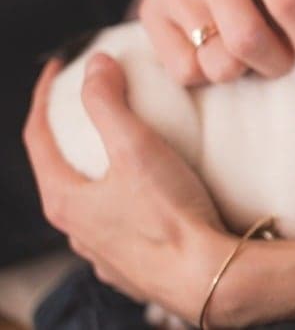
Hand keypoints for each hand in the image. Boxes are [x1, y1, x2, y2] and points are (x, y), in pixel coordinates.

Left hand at [24, 55, 294, 324]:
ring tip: (125, 150)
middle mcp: (77, 231)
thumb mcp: (136, 148)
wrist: (209, 277)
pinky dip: (125, 202)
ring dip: (99, 172)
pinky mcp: (134, 267)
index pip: (37, 137)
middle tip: (92, 106)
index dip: (44, 96)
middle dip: (72, 135)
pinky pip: (120, 226)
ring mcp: (104, 253)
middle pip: (61, 170)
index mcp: (65, 200)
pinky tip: (149, 196)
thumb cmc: (170, 216)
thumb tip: (96, 65)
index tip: (59, 69)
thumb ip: (110, 103)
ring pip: (91, 203)